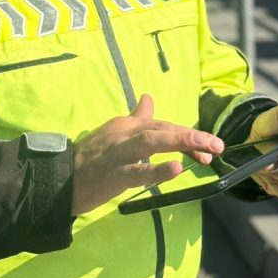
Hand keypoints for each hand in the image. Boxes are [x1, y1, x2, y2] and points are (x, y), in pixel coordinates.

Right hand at [72, 93, 223, 214]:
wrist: (59, 179)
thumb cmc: (90, 158)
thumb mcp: (114, 133)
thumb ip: (135, 117)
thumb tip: (148, 98)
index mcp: (127, 125)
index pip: (164, 126)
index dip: (187, 135)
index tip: (208, 147)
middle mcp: (124, 134)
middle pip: (163, 129)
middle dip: (192, 136)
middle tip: (218, 145)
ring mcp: (118, 153)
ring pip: (152, 142)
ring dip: (181, 142)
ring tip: (206, 148)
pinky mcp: (113, 175)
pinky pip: (137, 172)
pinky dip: (157, 170)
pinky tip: (176, 168)